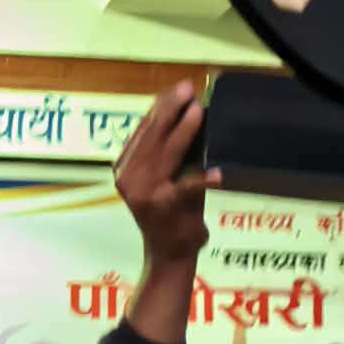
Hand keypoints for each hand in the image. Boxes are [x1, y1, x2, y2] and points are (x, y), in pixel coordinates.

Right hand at [114, 83, 218, 266]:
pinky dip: (203, 179)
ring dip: (183, 130)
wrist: (169, 254)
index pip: (142, 130)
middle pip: (152, 136)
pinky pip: (186, 188)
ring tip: (198, 111)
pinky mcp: (163, 207)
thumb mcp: (164, 178)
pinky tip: (218, 174)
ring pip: (165, 153)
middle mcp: (128, 177)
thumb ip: (168, 153)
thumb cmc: (171, 213)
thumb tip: (188, 115)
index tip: (177, 89)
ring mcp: (143, 192)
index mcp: (124, 167)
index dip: (160, 107)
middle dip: (170, 109)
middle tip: (187, 88)